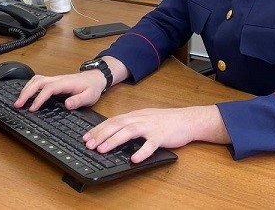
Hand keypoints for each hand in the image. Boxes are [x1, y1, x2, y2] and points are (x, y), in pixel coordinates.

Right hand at [13, 71, 104, 111]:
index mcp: (65, 83)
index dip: (39, 98)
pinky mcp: (53, 81)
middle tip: (17, 105)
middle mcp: (58, 79)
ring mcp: (55, 79)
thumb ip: (78, 100)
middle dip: (26, 93)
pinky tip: (26, 94)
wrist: (96, 77)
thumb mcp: (90, 96)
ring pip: (36, 80)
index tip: (32, 108)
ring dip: (26, 89)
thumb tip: (67, 105)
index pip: (49, 89)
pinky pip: (38, 81)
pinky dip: (30, 87)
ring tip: (18, 101)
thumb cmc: (92, 87)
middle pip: (38, 82)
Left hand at [83, 105, 228, 162]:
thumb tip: (113, 133)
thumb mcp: (145, 119)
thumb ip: (131, 124)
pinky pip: (150, 145)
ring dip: (114, 141)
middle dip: (101, 134)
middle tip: (89, 144)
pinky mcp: (161, 136)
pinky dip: (141, 152)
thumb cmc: (166, 121)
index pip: (113, 121)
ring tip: (103, 149)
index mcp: (135, 116)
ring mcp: (151, 127)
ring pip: (129, 132)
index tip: (86, 137)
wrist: (188, 119)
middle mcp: (141, 119)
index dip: (98, 129)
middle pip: (117, 125)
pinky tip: (133, 159)